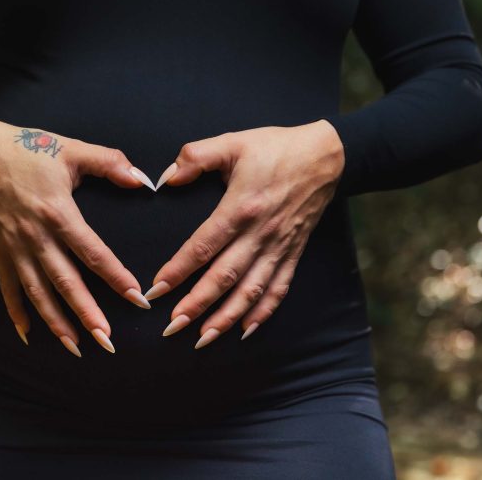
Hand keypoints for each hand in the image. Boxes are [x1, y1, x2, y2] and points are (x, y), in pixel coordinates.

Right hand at [0, 116, 153, 356]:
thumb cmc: (29, 147)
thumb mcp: (72, 149)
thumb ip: (109, 163)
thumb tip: (142, 179)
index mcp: (58, 212)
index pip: (93, 252)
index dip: (116, 277)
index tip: (137, 299)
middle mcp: (35, 236)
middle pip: (65, 281)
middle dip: (87, 313)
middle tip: (107, 340)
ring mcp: (14, 246)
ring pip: (37, 292)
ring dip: (56, 322)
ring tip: (76, 348)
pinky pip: (8, 287)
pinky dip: (16, 312)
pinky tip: (28, 336)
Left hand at [144, 120, 345, 348]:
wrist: (325, 156)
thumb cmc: (275, 147)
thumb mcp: (232, 142)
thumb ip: (195, 157)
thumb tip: (165, 178)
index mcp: (240, 208)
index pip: (202, 247)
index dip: (177, 271)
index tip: (155, 291)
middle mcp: (259, 234)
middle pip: (224, 278)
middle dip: (196, 305)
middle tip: (171, 327)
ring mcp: (278, 246)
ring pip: (250, 291)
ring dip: (226, 318)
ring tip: (203, 339)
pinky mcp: (293, 252)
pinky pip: (278, 288)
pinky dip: (263, 312)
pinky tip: (246, 330)